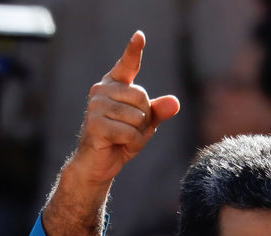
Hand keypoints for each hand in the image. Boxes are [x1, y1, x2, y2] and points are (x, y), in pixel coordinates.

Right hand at [66, 30, 179, 184]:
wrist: (99, 164)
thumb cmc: (122, 140)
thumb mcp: (145, 125)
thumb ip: (159, 111)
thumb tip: (174, 102)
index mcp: (114, 85)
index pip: (127, 65)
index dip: (134, 51)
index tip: (140, 36)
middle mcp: (102, 91)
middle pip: (142, 98)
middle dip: (144, 119)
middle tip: (130, 130)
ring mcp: (96, 106)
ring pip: (138, 117)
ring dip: (139, 134)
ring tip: (124, 138)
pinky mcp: (95, 124)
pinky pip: (130, 133)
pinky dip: (133, 144)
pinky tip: (120, 145)